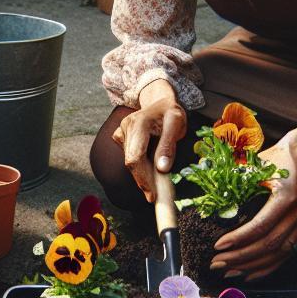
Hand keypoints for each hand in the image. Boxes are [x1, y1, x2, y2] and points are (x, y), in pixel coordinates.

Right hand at [112, 79, 187, 202]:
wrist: (159, 101)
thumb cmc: (170, 112)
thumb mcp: (176, 123)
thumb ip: (168, 145)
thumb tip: (162, 169)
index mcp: (139, 123)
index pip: (136, 157)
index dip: (142, 179)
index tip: (152, 195)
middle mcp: (126, 127)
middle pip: (130, 162)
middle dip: (143, 181)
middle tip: (155, 195)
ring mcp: (121, 132)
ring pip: (130, 161)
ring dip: (142, 174)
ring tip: (156, 180)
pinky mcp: (120, 137)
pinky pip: (129, 157)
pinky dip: (140, 166)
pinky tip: (149, 164)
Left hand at [211, 113, 296, 280]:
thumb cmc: (277, 157)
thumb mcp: (256, 166)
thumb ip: (238, 185)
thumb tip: (211, 206)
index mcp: (288, 196)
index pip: (261, 226)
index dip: (238, 239)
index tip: (217, 246)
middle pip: (269, 244)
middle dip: (240, 257)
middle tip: (216, 263)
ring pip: (278, 253)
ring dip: (252, 265)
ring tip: (228, 271)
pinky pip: (286, 252)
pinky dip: (268, 265)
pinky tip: (249, 273)